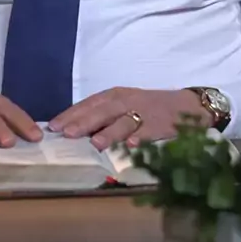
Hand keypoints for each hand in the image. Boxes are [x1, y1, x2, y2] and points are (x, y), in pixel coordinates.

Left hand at [48, 87, 211, 150]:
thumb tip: (73, 131)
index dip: (71, 114)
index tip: (53, 126)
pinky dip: (141, 137)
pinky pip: (149, 132)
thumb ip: (102, 116)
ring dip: (109, 132)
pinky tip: (132, 145)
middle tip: (67, 134)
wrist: (187, 106)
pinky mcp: (161, 125)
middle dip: (84, 122)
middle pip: (102, 111)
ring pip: (124, 121)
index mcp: (115, 95)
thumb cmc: (149, 107)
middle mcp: (127, 101)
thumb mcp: (124, 105)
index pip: (89, 103)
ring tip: (95, 143)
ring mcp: (144, 113)